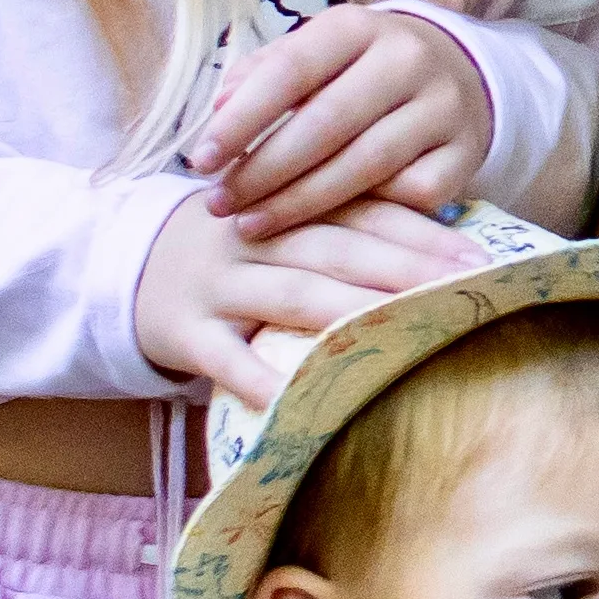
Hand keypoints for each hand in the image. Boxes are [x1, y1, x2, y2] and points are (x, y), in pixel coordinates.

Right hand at [134, 193, 480, 405]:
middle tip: (464, 285)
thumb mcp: (279, 222)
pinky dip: (256, 376)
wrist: (122, 267)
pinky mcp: (184, 331)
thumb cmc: (232, 252)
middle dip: (403, 265)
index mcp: (282, 203)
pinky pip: (224, 358)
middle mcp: (252, 235)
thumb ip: (344, 221)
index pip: (358, 207)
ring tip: (403, 325)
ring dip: (349, 308)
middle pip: (334, 246)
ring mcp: (216, 283)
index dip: (417, 228)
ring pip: (288, 293)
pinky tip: (294, 396)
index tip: (476, 251)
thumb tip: (447, 232)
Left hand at [186, 4, 497, 236]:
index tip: (200, 159)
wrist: (455, 77)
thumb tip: (218, 113)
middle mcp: (406, 59)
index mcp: (356, 26)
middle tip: (219, 204)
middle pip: (326, 124)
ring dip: (300, 203)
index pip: (290, 71)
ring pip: (365, 166)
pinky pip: (408, 196)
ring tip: (251, 224)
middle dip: (264, 171)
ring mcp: (442, 106)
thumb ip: (260, 78)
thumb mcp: (312, 57)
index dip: (241, 119)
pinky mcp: (465, 153)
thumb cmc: (356, 74)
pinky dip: (365, 215)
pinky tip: (326, 228)